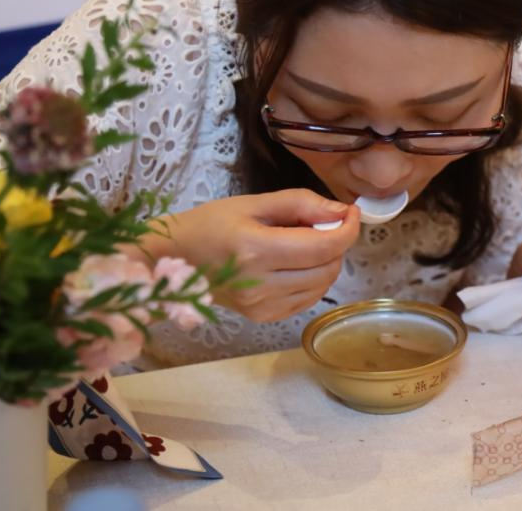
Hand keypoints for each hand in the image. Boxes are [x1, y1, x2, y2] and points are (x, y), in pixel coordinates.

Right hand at [136, 189, 360, 322]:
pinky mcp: (262, 318)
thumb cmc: (209, 225)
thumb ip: (300, 204)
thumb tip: (341, 211)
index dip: (348, 229)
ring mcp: (261, 306)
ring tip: (304, 243)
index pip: (323, 246)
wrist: (170, 262)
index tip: (350, 212)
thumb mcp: (252, 203)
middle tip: (320, 224)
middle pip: (327, 267)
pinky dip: (314, 279)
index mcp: (256, 250)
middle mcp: (260, 284)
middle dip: (337, 242)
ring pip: (322, 285)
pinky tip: (296, 264)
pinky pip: (307, 299)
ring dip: (327, 261)